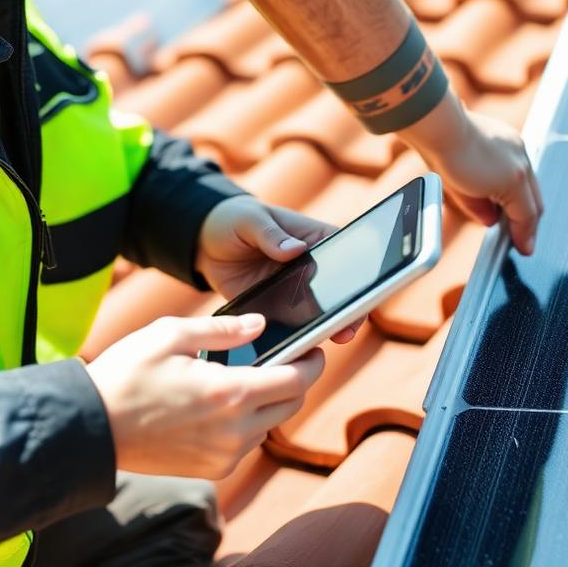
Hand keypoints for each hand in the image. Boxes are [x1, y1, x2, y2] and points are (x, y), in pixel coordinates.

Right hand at [85, 314, 324, 478]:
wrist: (92, 426)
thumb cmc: (127, 374)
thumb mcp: (172, 334)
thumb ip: (224, 330)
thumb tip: (261, 325)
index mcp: (230, 393)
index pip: (296, 380)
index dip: (312, 361)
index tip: (314, 348)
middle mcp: (235, 431)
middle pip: (290, 405)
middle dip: (294, 380)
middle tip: (284, 358)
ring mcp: (225, 455)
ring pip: (269, 426)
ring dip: (268, 402)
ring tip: (247, 377)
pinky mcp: (212, 470)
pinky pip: (245, 444)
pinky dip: (246, 423)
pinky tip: (222, 404)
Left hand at [195, 196, 363, 343]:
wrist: (204, 243)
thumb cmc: (234, 219)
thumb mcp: (250, 220)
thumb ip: (270, 234)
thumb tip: (294, 249)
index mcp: (313, 240)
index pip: (347, 257)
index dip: (360, 275)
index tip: (364, 293)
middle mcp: (311, 268)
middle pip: (338, 292)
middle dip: (346, 311)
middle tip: (345, 329)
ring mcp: (294, 291)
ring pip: (317, 314)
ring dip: (321, 328)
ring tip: (320, 341)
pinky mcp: (275, 309)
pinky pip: (289, 327)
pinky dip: (292, 337)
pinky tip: (292, 348)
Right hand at [400, 94, 542, 254]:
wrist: (438, 126)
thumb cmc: (439, 140)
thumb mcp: (457, 175)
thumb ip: (477, 199)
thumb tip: (490, 220)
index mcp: (501, 143)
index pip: (516, 178)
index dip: (515, 202)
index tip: (510, 219)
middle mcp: (516, 150)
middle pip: (530, 192)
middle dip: (526, 219)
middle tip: (523, 239)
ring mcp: (518, 163)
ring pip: (531, 204)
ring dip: (525, 227)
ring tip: (523, 244)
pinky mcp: (515, 177)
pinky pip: (526, 212)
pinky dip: (523, 230)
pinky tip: (520, 243)